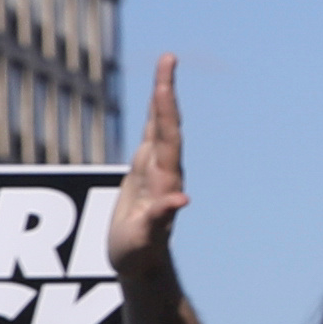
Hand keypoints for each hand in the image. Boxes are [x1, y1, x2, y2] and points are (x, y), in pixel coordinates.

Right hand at [115, 56, 188, 272]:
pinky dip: (153, 115)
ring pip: (160, 126)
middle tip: (169, 58)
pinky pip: (150, 137)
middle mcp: (164, 169)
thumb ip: (160, 218)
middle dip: (166, 90)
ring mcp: (156, 170)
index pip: (167, 136)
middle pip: (166, 122)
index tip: (165, 84)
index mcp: (164, 180)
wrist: (142, 265)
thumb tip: (182, 200)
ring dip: (162, 97)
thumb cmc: (140, 254)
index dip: (165, 110)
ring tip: (165, 68)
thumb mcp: (145, 239)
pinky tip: (157, 99)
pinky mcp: (145, 174)